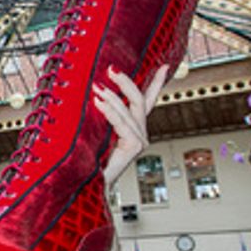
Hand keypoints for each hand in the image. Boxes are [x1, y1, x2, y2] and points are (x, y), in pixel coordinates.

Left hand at [95, 64, 169, 185]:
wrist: (86, 184)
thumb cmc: (88, 159)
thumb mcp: (96, 131)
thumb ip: (102, 115)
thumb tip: (95, 92)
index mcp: (133, 129)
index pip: (148, 102)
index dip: (157, 83)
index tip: (165, 66)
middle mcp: (140, 134)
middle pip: (139, 100)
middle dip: (126, 82)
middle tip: (111, 69)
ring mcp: (140, 141)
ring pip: (129, 111)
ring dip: (111, 97)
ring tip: (96, 88)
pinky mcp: (135, 146)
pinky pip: (123, 123)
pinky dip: (110, 111)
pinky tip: (98, 103)